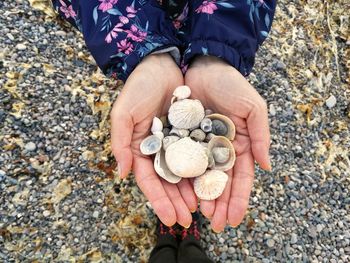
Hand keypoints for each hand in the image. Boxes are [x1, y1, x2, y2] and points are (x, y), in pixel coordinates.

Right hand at [110, 53, 196, 226]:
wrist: (162, 64)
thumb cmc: (139, 87)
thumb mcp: (124, 112)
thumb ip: (120, 142)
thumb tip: (123, 174)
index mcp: (141, 148)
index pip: (149, 180)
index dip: (158, 199)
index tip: (169, 218)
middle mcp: (159, 149)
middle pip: (168, 182)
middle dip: (177, 202)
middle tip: (187, 222)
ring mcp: (177, 142)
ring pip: (185, 173)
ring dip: (191, 192)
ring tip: (201, 210)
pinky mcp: (193, 133)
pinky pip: (199, 155)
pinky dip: (203, 170)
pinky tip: (210, 184)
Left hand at [185, 56, 270, 231]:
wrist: (203, 65)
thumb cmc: (231, 84)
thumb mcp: (253, 107)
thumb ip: (261, 136)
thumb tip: (266, 167)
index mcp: (237, 145)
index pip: (239, 178)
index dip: (238, 199)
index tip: (234, 219)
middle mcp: (217, 149)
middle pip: (219, 182)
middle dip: (219, 204)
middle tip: (215, 224)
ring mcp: (197, 146)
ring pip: (199, 177)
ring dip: (200, 197)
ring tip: (198, 216)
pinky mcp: (179, 139)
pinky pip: (179, 161)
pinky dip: (181, 178)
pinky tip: (181, 194)